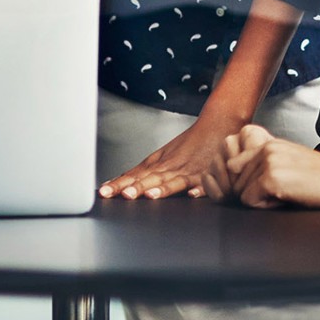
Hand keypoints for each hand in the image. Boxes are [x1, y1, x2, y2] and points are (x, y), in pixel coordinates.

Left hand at [99, 108, 250, 200]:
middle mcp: (170, 166)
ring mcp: (188, 171)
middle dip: (129, 187)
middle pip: (147, 178)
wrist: (217, 124)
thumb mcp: (167, 153)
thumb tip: (125, 179)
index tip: (102, 191)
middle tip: (113, 194)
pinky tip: (191, 195)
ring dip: (158, 189)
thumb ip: (149, 169)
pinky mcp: (207, 175)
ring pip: (171, 181)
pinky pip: (203, 184)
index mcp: (160, 161)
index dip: (118, 183)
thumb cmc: (192, 142)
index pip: (134, 174)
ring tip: (145, 195)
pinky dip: (197, 189)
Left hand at [203, 123, 319, 208]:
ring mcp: (267, 162)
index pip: (234, 163)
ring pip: (241, 191)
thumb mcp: (292, 161)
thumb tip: (247, 180)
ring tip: (285, 198)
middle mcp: (264, 149)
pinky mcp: (271, 179)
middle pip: (235, 179)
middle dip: (250, 193)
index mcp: (268, 144)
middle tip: (276, 197)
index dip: (242, 182)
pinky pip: (250, 201)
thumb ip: (268, 164)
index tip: (258, 193)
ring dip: (259, 201)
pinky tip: (285, 202)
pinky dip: (264, 207)